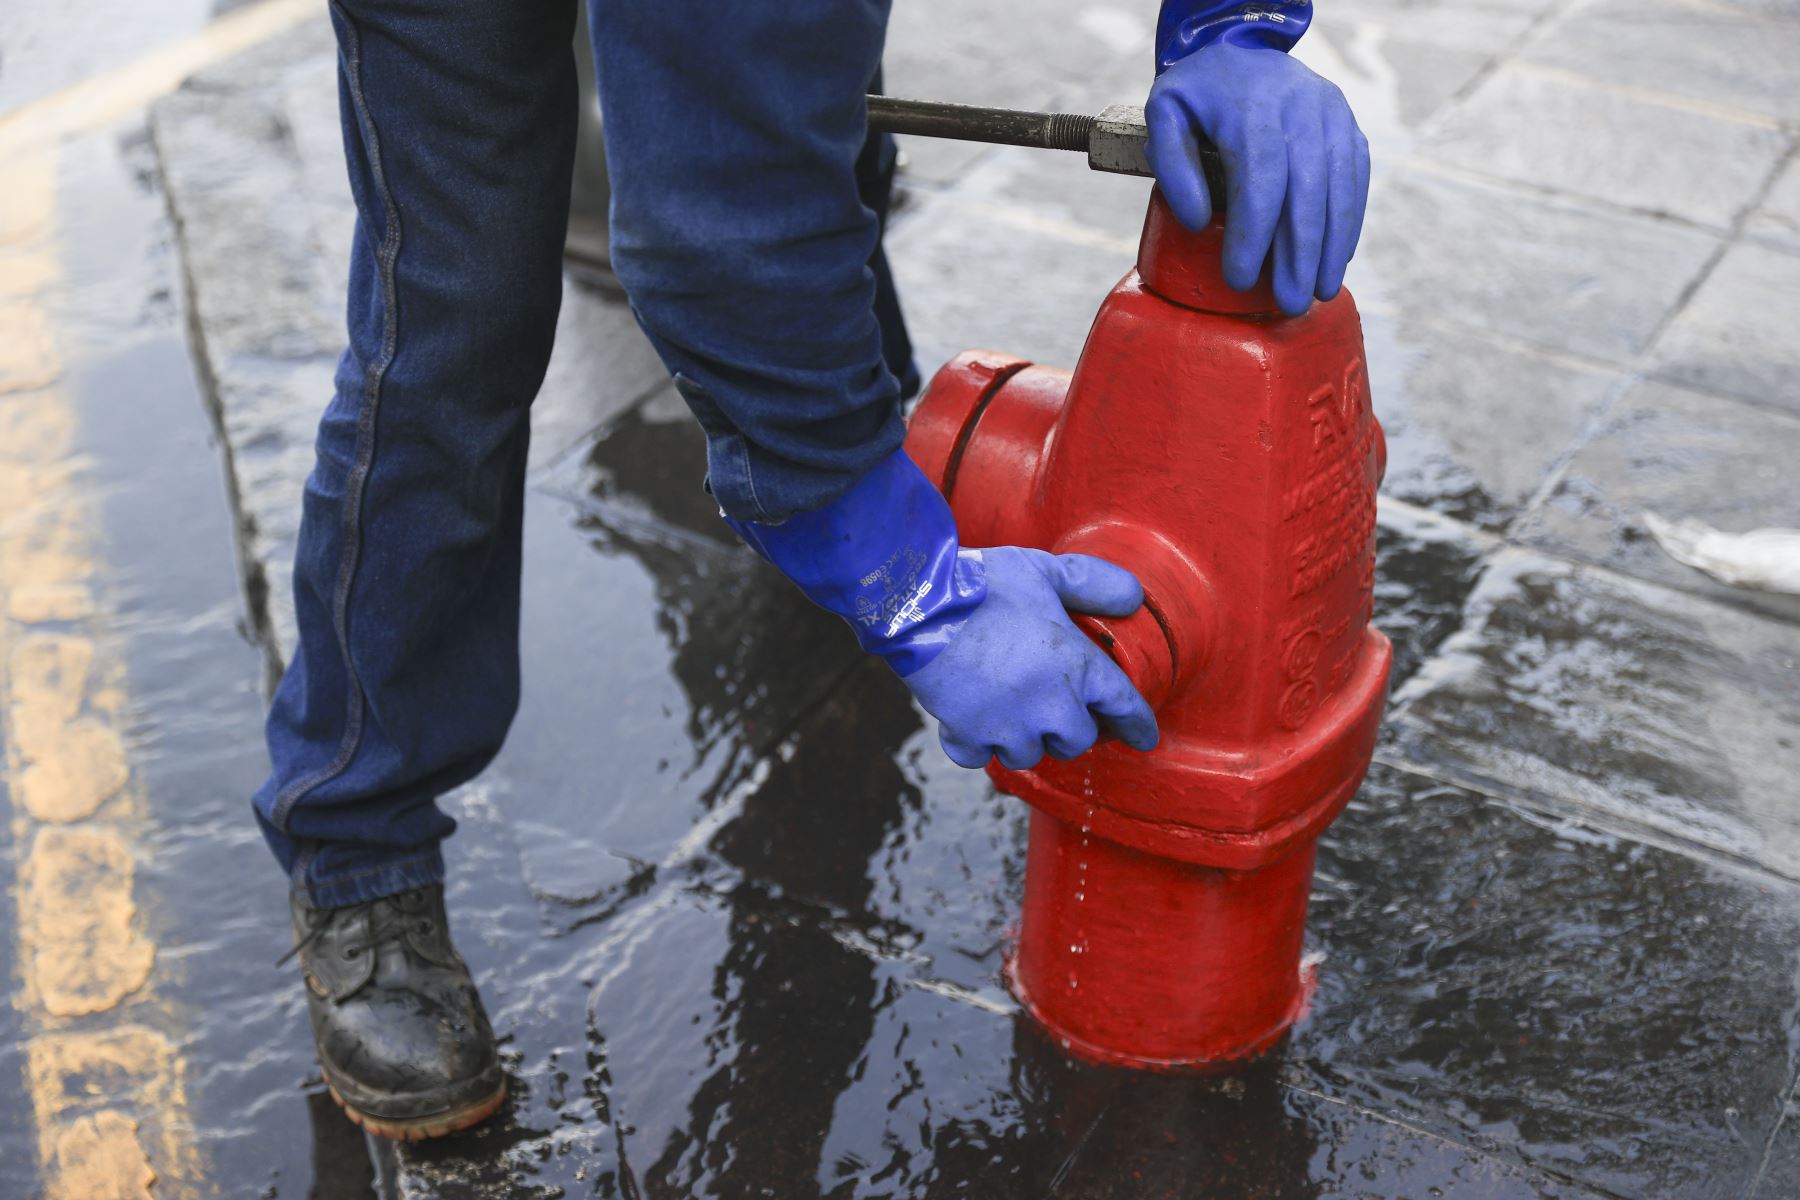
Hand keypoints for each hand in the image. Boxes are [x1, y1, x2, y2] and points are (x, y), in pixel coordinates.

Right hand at [903, 547, 1159, 769]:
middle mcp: (1050, 706)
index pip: (1124, 706)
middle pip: (1076, 741)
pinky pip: (980, 756)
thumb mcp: (1047, 571)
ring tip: (1010, 710)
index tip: (1144, 739)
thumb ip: (1094, 583)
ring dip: (1023, 738)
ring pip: (1028, 754)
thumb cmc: (986, 585)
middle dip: (1069, 728)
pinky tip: (972, 719)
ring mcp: (1007, 725)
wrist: (920, 603)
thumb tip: (1132, 597)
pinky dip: (977, 743)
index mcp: (1078, 667)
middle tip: (1051, 705)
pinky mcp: (967, 735)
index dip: (1138, 725)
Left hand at [1145, 43, 1369, 315]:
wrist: (1241, 45)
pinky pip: (1356, 178)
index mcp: (1254, 109)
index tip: (1241, 279)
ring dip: (1331, 246)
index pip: (1261, 182)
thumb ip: (1172, 164)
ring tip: (1320, 291)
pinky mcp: (1347, 126)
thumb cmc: (1198, 91)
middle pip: (1306, 193)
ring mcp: (1332, 115)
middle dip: (1300, 254)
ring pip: (1338, 188)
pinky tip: (1338, 257)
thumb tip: (1197, 220)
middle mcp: (1302, 109)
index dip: (1254, 236)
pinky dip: (1350, 220)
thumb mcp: (1165, 112)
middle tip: (1291, 303)